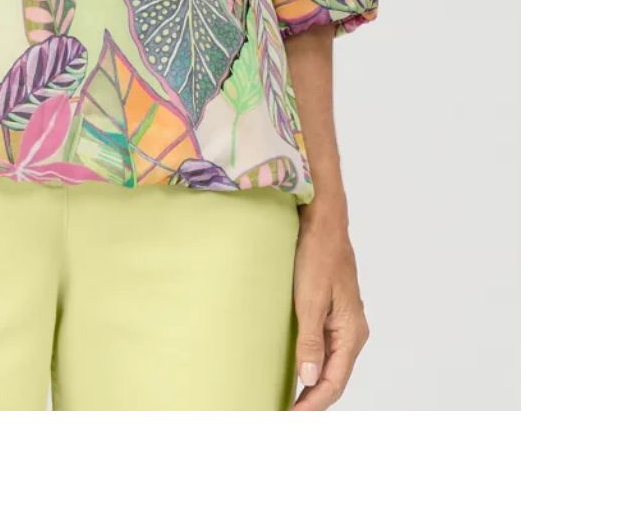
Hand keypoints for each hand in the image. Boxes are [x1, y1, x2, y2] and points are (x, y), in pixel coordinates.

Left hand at [289, 208, 370, 409]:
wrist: (322, 219)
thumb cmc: (317, 253)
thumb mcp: (309, 298)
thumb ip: (310, 339)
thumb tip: (310, 378)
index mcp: (351, 331)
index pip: (333, 382)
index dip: (312, 403)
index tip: (289, 416)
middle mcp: (352, 330)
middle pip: (333, 377)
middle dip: (312, 399)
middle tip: (284, 413)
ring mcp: (343, 320)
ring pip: (329, 363)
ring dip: (311, 383)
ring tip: (288, 398)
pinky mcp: (331, 310)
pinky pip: (323, 345)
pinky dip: (310, 361)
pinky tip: (295, 367)